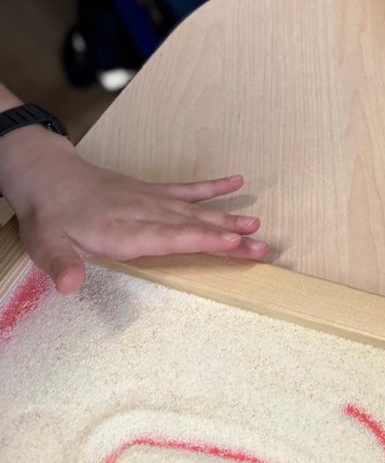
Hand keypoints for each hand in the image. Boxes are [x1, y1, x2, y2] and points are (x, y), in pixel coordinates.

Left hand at [0, 130, 267, 294]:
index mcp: (122, 229)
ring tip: (256, 226)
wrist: (48, 176)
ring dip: (227, 218)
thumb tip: (70, 287)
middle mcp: (143, 212)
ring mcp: (151, 199)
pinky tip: (236, 181)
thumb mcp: (46, 244)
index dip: (201, 239)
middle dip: (227, 236)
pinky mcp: (152, 191)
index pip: (169, 236)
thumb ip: (62, 265)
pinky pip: (187, 189)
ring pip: (195, 210)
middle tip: (260, 245)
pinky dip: (212, 187)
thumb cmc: (51, 216)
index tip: (232, 242)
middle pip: (191, 226)